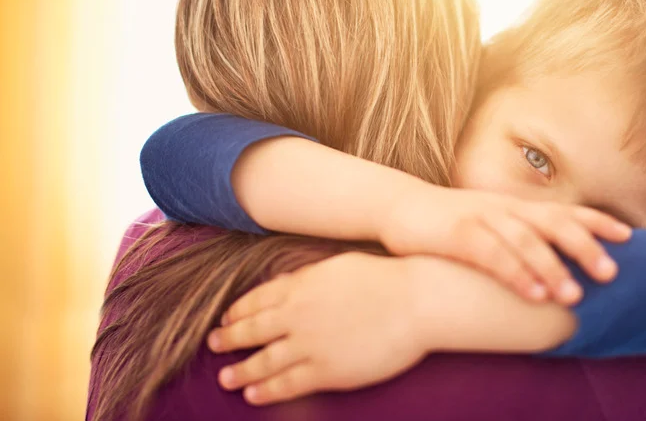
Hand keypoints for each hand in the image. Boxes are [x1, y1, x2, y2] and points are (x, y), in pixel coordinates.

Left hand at [207, 252, 426, 404]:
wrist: (415, 302)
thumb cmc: (384, 278)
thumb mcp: (338, 265)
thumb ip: (307, 276)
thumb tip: (287, 282)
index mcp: (299, 286)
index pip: (256, 300)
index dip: (238, 312)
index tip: (226, 319)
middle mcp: (297, 315)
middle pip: (252, 331)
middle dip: (228, 339)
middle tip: (213, 345)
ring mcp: (310, 345)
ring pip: (263, 362)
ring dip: (240, 370)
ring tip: (225, 378)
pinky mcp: (327, 371)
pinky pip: (288, 385)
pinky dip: (266, 391)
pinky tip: (252, 395)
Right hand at [381, 184, 631, 304]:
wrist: (398, 205)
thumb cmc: (448, 222)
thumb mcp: (488, 222)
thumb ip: (517, 235)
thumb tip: (550, 259)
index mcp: (514, 206)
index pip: (564, 210)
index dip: (597, 220)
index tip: (629, 236)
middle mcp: (504, 208)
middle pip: (554, 223)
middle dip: (585, 246)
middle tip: (612, 273)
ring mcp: (481, 218)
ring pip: (526, 240)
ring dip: (552, 267)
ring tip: (574, 295)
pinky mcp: (458, 233)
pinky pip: (492, 254)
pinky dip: (515, 273)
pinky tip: (533, 293)